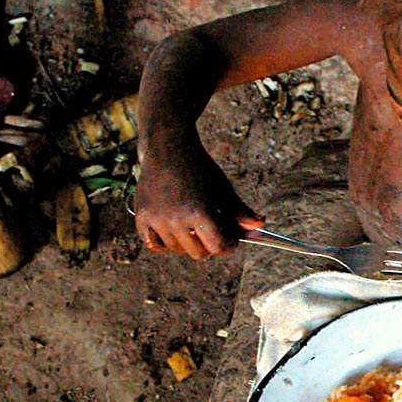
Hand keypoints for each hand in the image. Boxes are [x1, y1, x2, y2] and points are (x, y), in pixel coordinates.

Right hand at [134, 134, 263, 258]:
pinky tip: (174, 232)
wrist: (168, 148)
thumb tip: (260, 226)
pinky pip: (154, 245)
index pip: (218, 247)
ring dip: (187, 243)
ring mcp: (156, 218)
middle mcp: (175, 218)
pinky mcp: (141, 216)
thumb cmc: (200, 169)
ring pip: (177, 250)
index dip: (228, 247)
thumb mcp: (223, 188)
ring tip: (192, 226)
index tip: (231, 243)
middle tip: (212, 234)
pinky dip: (164, 243)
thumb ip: (240, 211)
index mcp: (199, 212)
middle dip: (209, 246)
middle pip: (198, 253)